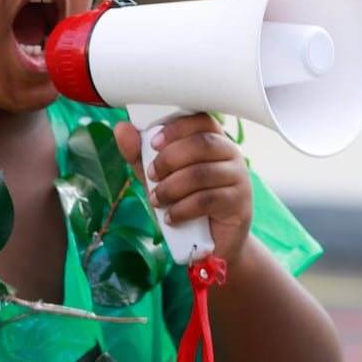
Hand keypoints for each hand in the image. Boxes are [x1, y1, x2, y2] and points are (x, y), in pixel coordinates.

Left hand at [115, 114, 252, 263]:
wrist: (213, 242)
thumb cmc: (186, 201)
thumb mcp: (158, 177)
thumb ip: (140, 154)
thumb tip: (121, 128)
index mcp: (212, 139)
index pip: (200, 120)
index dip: (176, 128)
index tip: (154, 143)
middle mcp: (230, 154)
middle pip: (201, 144)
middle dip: (169, 159)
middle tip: (151, 175)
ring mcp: (238, 178)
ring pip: (201, 173)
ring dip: (171, 187)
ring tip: (156, 199)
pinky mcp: (239, 203)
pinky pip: (207, 200)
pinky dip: (182, 209)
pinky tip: (170, 217)